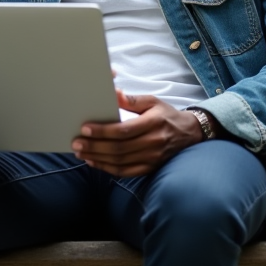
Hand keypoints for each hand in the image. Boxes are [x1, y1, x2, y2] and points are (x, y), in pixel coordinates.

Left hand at [70, 89, 202, 176]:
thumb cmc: (166, 115)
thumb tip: (113, 93)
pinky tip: (95, 162)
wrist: (189, 134)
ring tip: (81, 152)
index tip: (85, 129)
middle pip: (119, 148)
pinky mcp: (150, 168)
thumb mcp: (152, 101)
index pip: (124, 131)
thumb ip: (132, 100)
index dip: (103, 131)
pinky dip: (108, 169)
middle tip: (76, 143)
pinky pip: (126, 172)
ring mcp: (152, 158)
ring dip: (98, 158)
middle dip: (95, 146)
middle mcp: (153, 143)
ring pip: (120, 162)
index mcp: (153, 123)